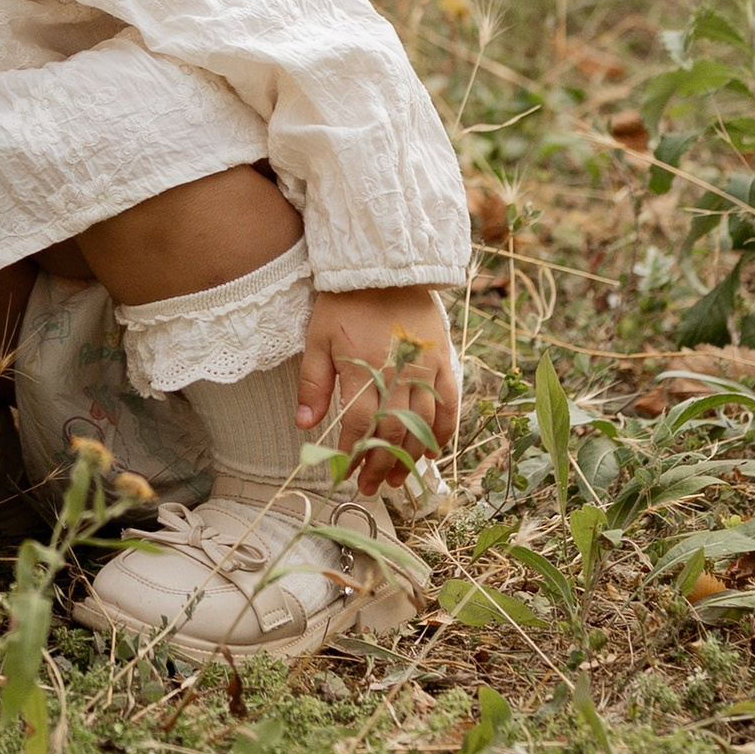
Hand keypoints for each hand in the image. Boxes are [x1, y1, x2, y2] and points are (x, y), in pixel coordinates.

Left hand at [297, 287, 457, 492]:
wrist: (384, 266)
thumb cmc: (344, 302)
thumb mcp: (317, 339)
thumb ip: (313, 383)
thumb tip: (304, 425)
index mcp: (363, 368)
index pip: (359, 425)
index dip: (352, 454)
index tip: (344, 473)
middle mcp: (397, 373)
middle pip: (392, 432)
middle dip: (380, 465)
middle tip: (371, 487)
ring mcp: (425, 368)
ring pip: (422, 424)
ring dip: (410, 456)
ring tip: (399, 479)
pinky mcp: (444, 360)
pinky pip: (450, 403)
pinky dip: (444, 430)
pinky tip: (434, 450)